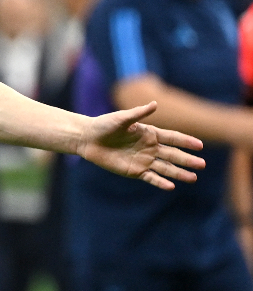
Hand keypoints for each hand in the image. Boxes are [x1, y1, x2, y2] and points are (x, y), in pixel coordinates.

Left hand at [77, 101, 205, 189]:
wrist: (88, 139)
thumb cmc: (104, 125)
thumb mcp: (121, 118)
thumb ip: (138, 113)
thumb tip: (155, 104)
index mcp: (149, 133)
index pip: (172, 138)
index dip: (186, 141)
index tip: (200, 146)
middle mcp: (150, 147)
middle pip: (172, 155)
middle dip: (187, 160)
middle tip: (202, 165)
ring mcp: (143, 160)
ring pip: (165, 168)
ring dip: (178, 173)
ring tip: (193, 178)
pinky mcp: (134, 171)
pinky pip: (150, 177)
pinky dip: (160, 182)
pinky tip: (171, 186)